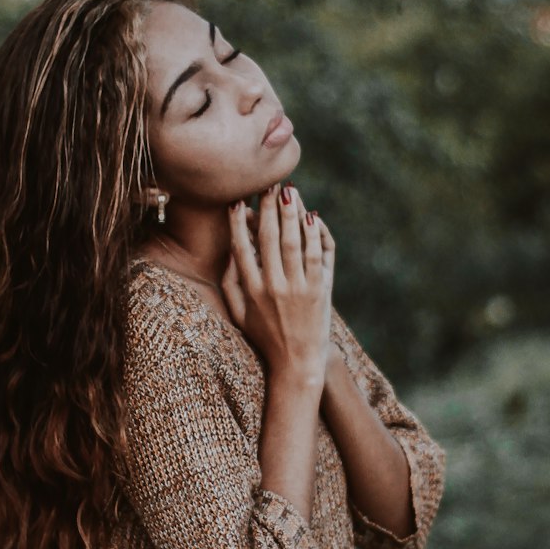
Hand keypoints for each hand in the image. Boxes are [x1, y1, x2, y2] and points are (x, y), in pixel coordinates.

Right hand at [221, 181, 334, 384]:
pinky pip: (318, 256)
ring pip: (293, 242)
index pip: (241, 248)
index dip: (238, 223)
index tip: (237, 202)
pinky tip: (312, 216)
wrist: (297, 364)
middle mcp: (273, 287)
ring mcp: (299, 288)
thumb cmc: (264, 337)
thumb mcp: (238, 314)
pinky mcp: (320, 291)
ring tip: (290, 191)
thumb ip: (230, 283)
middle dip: (268, 208)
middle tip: (268, 184)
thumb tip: (229, 251)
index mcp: (251, 291)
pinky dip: (315, 234)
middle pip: (268, 238)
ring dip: (291, 213)